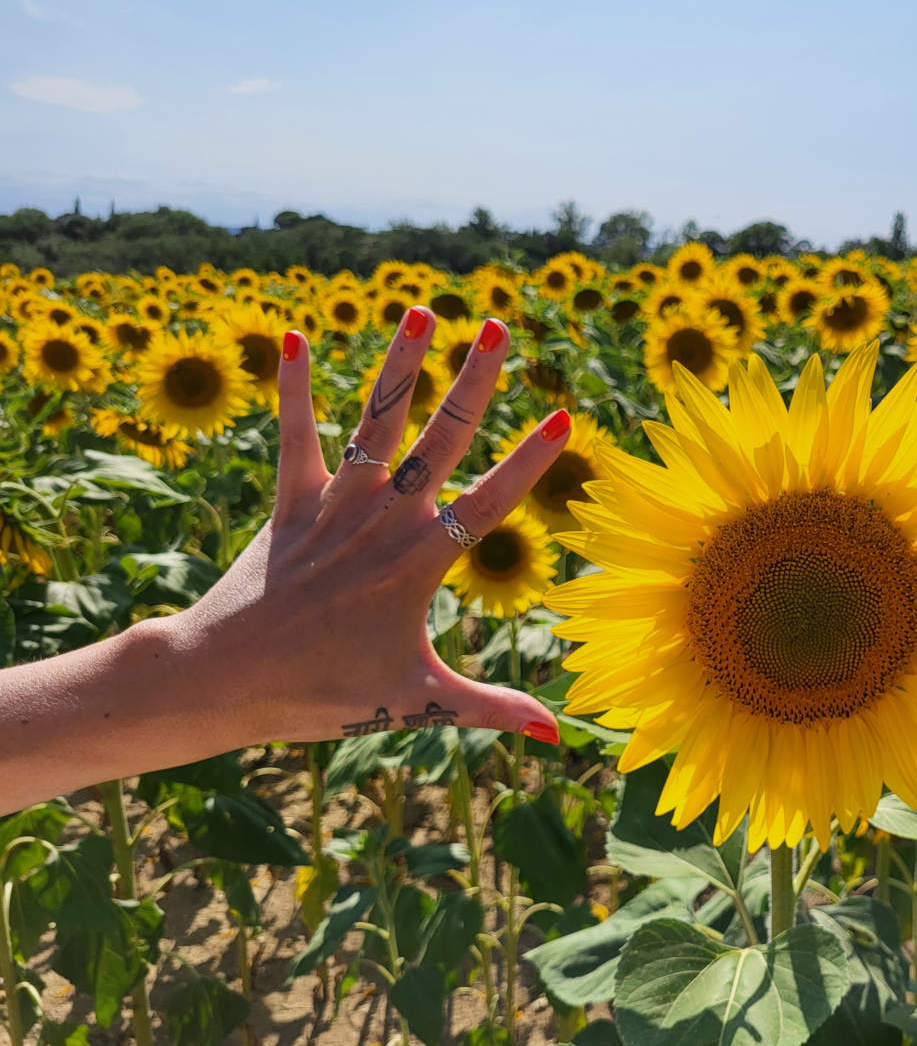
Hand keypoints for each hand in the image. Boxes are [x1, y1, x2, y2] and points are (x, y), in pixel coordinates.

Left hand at [166, 305, 568, 749]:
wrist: (222, 678)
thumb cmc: (321, 694)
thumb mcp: (416, 703)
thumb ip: (491, 709)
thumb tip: (558, 736)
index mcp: (420, 563)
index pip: (490, 503)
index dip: (530, 462)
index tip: (566, 419)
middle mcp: (383, 522)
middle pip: (440, 440)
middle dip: (474, 382)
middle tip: (499, 327)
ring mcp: (334, 506)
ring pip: (376, 422)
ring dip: (398, 364)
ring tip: (418, 309)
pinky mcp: (288, 503)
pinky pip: (294, 436)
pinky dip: (290, 389)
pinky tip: (288, 336)